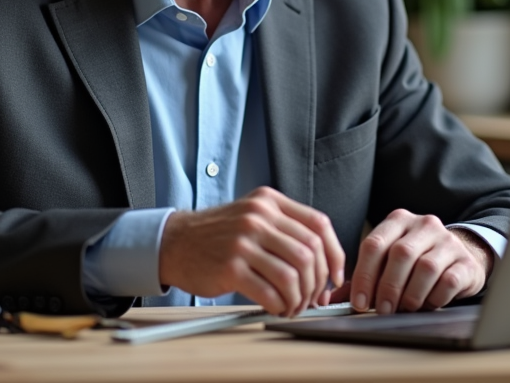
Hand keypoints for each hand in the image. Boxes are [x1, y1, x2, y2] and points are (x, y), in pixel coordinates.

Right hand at [158, 186, 344, 316]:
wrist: (175, 242)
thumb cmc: (218, 235)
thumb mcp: (252, 215)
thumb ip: (285, 230)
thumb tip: (324, 264)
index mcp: (269, 202)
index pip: (319, 225)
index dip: (334, 255)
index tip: (335, 276)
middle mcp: (258, 217)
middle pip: (309, 253)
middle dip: (316, 283)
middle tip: (311, 299)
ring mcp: (244, 241)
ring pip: (293, 276)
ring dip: (299, 299)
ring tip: (292, 307)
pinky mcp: (230, 267)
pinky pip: (270, 293)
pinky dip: (280, 306)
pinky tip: (276, 308)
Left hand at [333, 210, 492, 313]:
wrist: (460, 258)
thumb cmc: (416, 261)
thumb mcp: (389, 261)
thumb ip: (363, 277)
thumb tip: (329, 298)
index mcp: (398, 221)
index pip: (374, 243)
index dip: (364, 275)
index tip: (359, 302)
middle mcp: (423, 225)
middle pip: (399, 254)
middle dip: (387, 287)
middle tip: (382, 309)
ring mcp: (447, 241)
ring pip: (425, 267)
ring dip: (410, 294)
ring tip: (404, 308)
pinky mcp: (465, 261)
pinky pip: (447, 281)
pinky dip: (433, 297)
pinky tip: (427, 303)